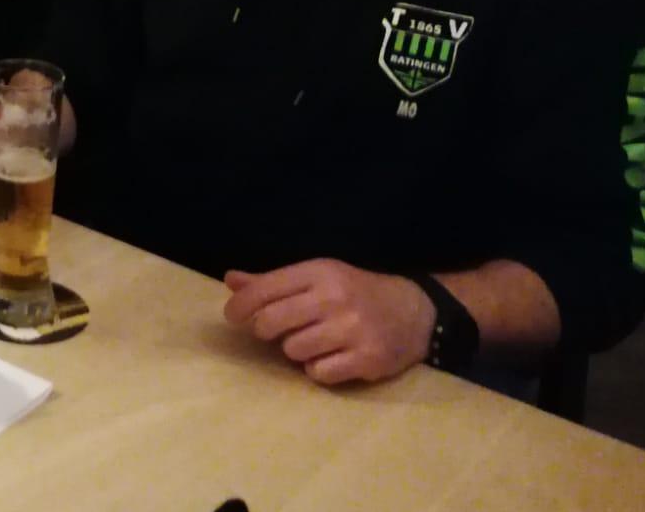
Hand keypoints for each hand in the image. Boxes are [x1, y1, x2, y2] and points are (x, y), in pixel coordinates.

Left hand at [222, 259, 436, 384]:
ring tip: (311, 342)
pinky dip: (318, 369)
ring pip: (293, 350)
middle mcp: (335, 298)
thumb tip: (230, 279)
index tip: (232, 316)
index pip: (266, 288)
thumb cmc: (354, 292)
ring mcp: (353, 329)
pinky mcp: (367, 359)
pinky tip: (331, 358)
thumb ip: (273, 281)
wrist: (414, 311)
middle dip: (264, 330)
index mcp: (319, 272)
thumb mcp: (318, 276)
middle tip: (272, 331)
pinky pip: (319, 373)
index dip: (241, 304)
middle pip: (272, 321)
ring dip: (295, 350)